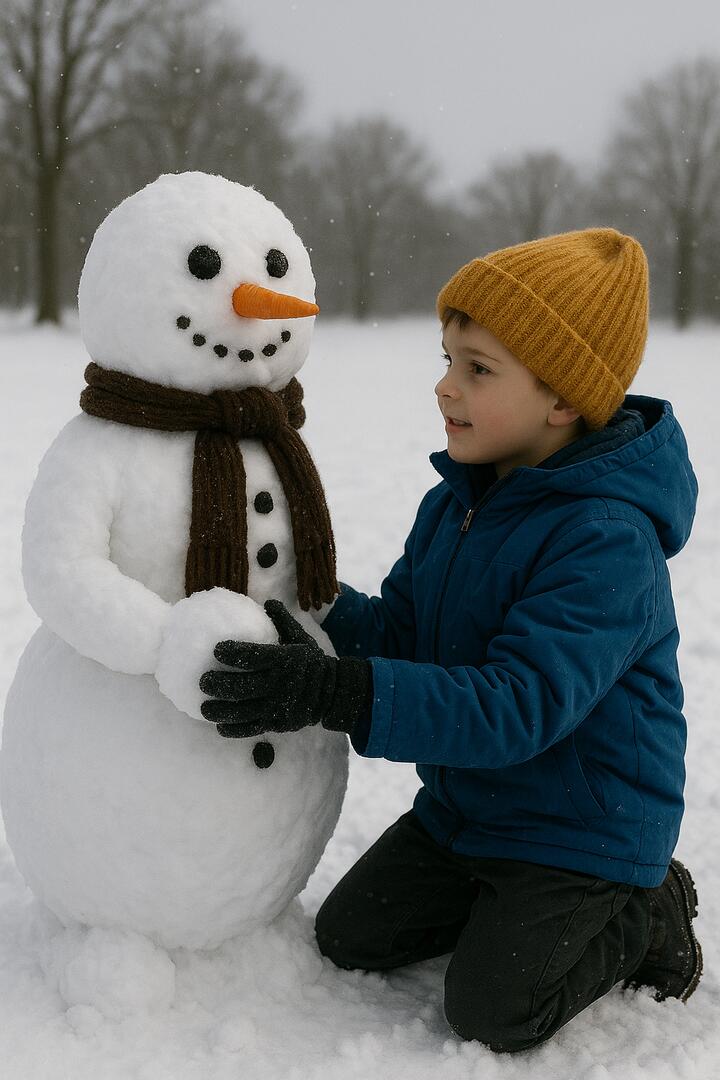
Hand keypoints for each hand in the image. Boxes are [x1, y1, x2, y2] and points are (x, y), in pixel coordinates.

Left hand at [199, 599, 371, 738]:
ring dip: (221, 711)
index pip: (254, 657)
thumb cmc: (310, 661)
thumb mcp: (301, 637)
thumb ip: (283, 620)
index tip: (216, 650)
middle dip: (219, 684)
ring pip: (244, 712)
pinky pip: (252, 728)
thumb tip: (266, 601)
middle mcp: (281, 684)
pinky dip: (234, 729)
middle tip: (203, 681)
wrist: (332, 692)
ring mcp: (279, 707)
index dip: (233, 653)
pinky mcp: (279, 723)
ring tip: (204, 707)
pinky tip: (220, 725)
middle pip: (243, 687)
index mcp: (286, 659)